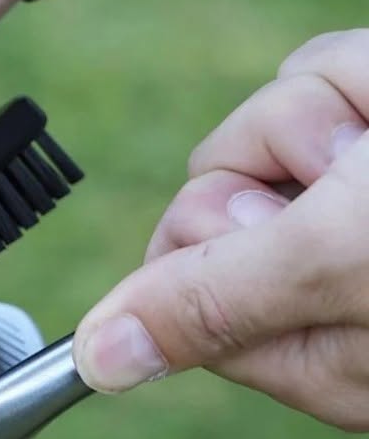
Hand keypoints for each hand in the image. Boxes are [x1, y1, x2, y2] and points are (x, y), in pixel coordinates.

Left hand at [73, 30, 368, 431]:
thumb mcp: (339, 266)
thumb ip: (212, 305)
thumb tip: (96, 364)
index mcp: (315, 343)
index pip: (175, 280)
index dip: (203, 234)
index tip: (263, 220)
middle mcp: (322, 273)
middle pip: (209, 189)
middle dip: (268, 159)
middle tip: (349, 172)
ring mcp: (344, 192)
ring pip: (259, 125)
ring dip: (323, 112)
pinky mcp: (362, 122)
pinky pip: (311, 75)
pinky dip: (353, 74)